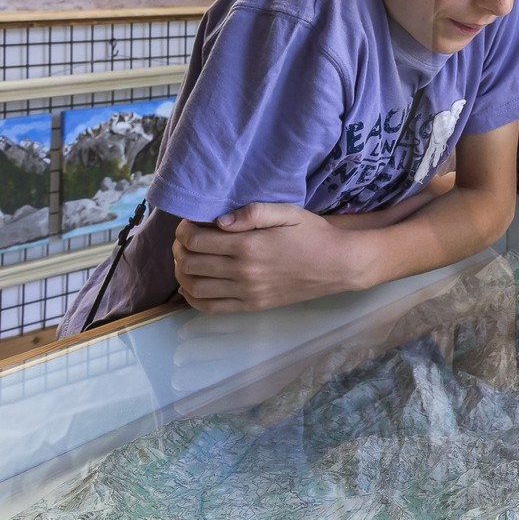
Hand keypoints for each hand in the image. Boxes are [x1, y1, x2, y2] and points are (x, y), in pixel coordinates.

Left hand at [173, 203, 372, 313]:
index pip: (196, 239)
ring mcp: (246, 292)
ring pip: (194, 286)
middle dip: (179, 249)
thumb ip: (253, 212)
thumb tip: (219, 222)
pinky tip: (192, 286)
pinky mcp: (251, 306)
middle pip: (189, 263)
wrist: (339, 264)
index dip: (184, 230)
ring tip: (188, 260)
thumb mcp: (288, 212)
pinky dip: (192, 298)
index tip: (189, 224)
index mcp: (249, 244)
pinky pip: (210, 307)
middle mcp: (243, 271)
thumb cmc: (314, 234)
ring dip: (182, 272)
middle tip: (187, 240)